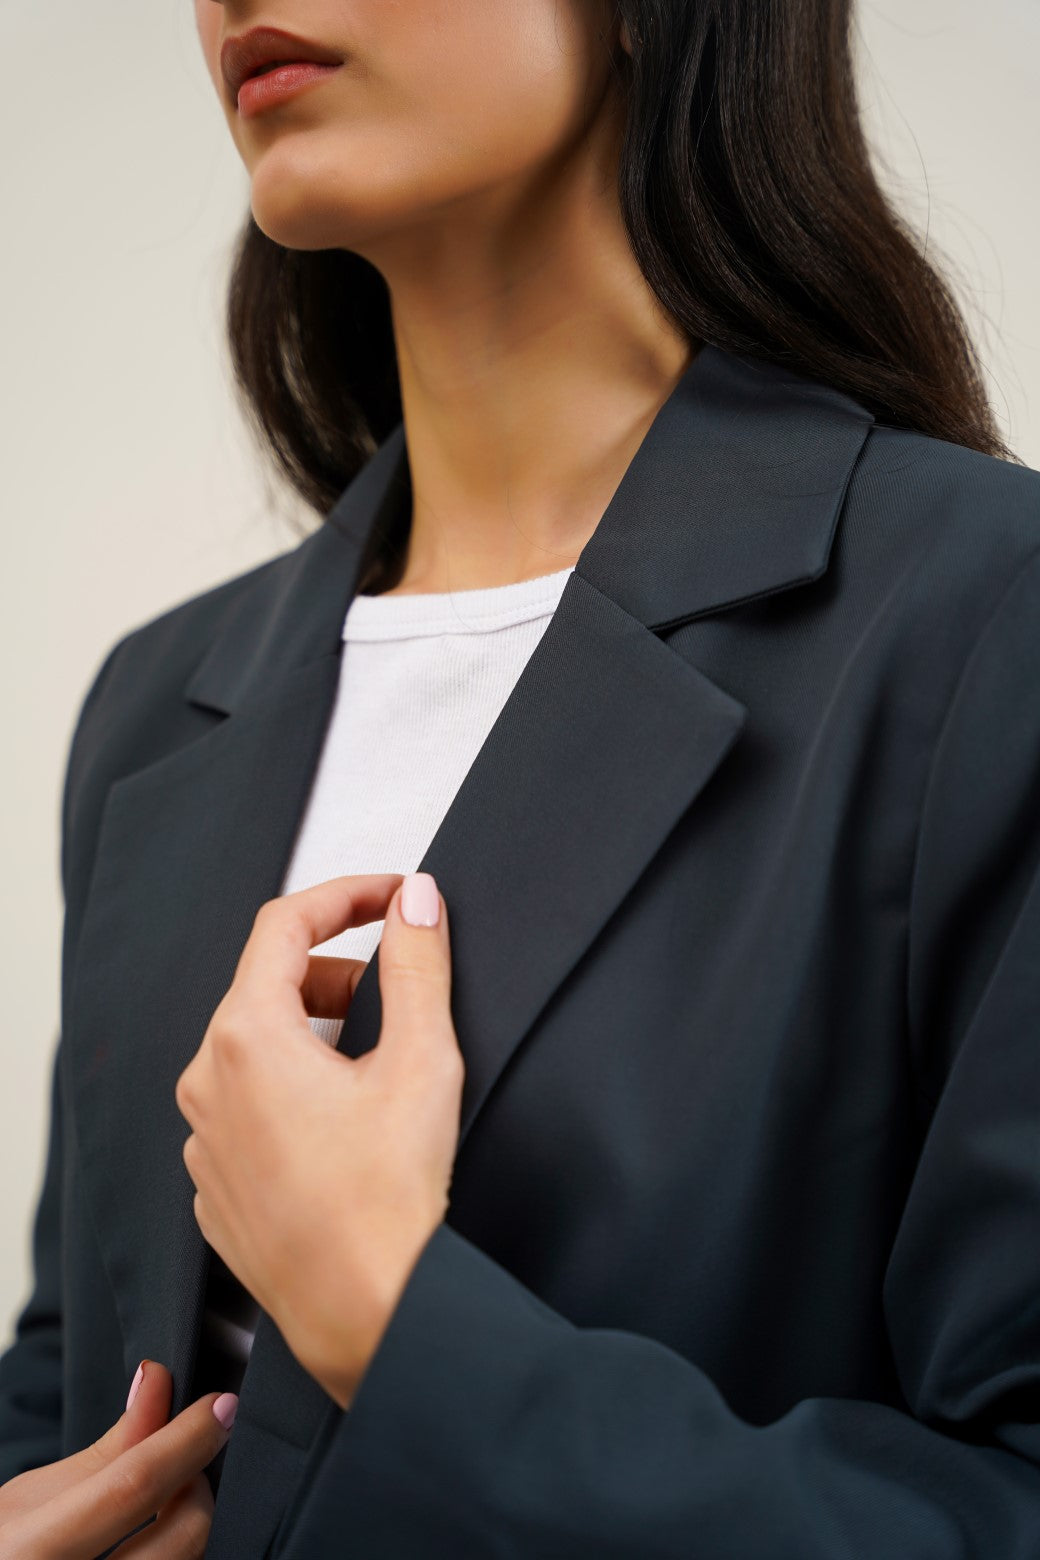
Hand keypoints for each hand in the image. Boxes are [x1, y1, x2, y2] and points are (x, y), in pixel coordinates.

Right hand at [0, 1359, 234, 1557]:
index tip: (221, 1406)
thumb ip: (105, 1452)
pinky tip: (160, 1541)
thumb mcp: (30, 1501)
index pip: (133, 1486)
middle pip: (181, 1539)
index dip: (186, 1439)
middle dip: (197, 1488)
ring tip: (166, 1508)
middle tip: (183, 1465)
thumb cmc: (1, 1554)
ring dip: (193, 1527)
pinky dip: (181, 1554)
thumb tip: (159, 1386)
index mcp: (30, 1554)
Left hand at [174, 871, 464, 1408]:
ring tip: (374, 1066)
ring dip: (312, 1033)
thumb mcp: (423, 1059)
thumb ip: (417, 964)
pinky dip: (290, 1092)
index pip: (284, 924)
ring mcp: (202, 1139)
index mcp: (247, 1036)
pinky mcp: (213, 1186)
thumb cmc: (391, 1193)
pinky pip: (245, 1108)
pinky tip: (343, 1127)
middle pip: (265, 985)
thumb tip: (416, 899)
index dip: (345, 896)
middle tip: (396, 992)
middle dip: (335, 971)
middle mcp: (207, 1081)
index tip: (393, 897)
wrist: (366, 1312)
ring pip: (252, 1049)